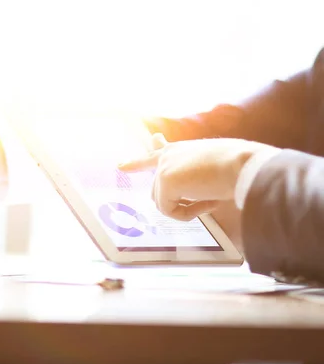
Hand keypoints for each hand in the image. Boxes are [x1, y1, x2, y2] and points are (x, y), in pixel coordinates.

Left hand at [118, 133, 274, 220]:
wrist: (243, 164)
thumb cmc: (236, 166)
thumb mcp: (211, 166)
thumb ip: (192, 175)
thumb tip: (179, 192)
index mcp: (179, 150)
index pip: (154, 153)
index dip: (137, 163)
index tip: (121, 166)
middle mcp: (167, 156)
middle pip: (158, 190)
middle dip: (176, 202)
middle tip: (205, 201)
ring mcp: (164, 168)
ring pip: (162, 202)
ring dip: (185, 207)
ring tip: (211, 198)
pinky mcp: (165, 181)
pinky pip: (169, 210)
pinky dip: (187, 214)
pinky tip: (206, 203)